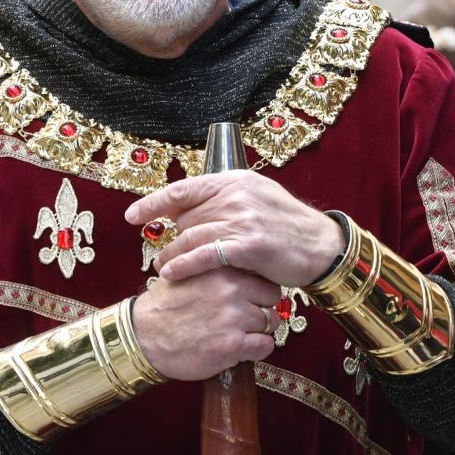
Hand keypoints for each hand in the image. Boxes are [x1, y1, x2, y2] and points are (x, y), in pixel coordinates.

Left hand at [125, 171, 344, 288]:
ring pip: (191, 237)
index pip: (184, 189)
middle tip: (160, 255)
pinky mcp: (248, 245)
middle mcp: (236, 195)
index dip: (154, 202)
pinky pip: (204, 255)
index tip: (133, 216)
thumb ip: (224, 200)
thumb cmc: (287, 227)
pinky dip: (184, 265)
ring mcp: (243, 219)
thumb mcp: (257, 200)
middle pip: (186, 218)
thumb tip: (186, 209)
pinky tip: (172, 274)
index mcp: (236, 180)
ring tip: (162, 268)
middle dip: (171, 238)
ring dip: (171, 255)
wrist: (321, 246)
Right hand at [129, 268, 284, 381]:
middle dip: (265, 308)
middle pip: (272, 298)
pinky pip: (265, 346)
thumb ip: (213, 266)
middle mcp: (231, 290)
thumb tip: (237, 262)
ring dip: (260, 331)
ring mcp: (233, 318)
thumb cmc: (164, 307)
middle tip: (250, 319)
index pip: (263, 276)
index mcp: (221, 269)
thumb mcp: (188, 273)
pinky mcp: (232, 345)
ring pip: (271, 322)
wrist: (142, 337)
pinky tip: (242, 350)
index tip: (252, 299)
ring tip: (242, 335)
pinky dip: (258, 349)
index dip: (259, 290)